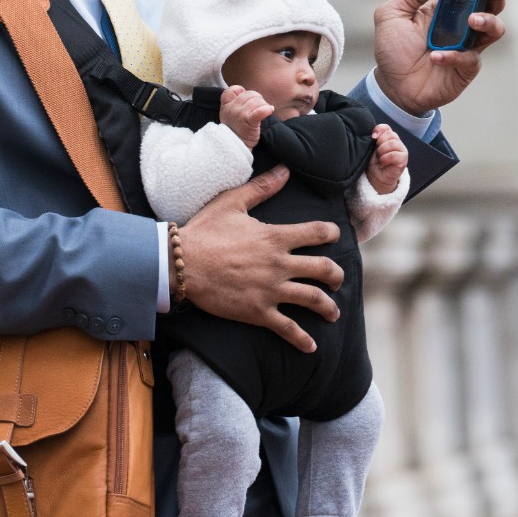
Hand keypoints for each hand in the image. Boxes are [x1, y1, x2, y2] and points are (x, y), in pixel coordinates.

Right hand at [175, 166, 343, 352]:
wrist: (180, 264)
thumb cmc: (204, 231)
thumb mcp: (232, 202)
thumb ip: (261, 188)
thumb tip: (284, 170)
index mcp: (276, 237)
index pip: (318, 233)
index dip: (331, 234)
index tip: (333, 237)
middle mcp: (279, 264)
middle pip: (323, 270)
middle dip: (336, 276)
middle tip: (337, 280)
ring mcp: (271, 290)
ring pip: (313, 300)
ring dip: (328, 307)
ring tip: (333, 312)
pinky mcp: (258, 312)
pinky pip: (288, 328)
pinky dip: (302, 340)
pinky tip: (311, 346)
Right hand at [219, 85, 272, 148]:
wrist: (237, 147)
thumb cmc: (237, 129)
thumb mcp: (230, 115)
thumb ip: (235, 103)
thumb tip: (246, 92)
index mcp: (226, 106)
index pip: (232, 90)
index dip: (241, 91)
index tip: (247, 99)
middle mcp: (231, 109)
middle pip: (249, 94)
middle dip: (258, 99)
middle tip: (260, 107)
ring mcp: (239, 115)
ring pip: (257, 101)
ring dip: (264, 105)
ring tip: (264, 112)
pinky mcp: (249, 122)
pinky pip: (260, 110)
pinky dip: (267, 109)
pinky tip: (270, 110)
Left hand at [366, 124, 406, 194]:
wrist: (376, 177)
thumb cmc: (373, 162)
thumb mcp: (370, 148)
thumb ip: (373, 139)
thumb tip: (374, 135)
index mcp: (388, 137)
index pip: (386, 127)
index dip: (379, 129)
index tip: (372, 137)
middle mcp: (397, 142)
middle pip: (390, 134)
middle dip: (380, 143)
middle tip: (376, 153)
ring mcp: (402, 150)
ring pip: (392, 143)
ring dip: (382, 151)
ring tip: (379, 158)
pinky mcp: (403, 160)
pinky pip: (394, 155)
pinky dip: (385, 159)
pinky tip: (382, 163)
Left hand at [373, 0, 507, 114]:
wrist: (392, 86)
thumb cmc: (392, 50)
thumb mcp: (391, 15)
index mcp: (445, 9)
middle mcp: (461, 25)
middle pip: (492, 5)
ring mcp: (467, 46)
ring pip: (494, 29)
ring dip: (487, 21)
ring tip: (473, 20)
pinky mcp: (467, 68)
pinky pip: (470, 58)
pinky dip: (454, 56)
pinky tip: (436, 57)